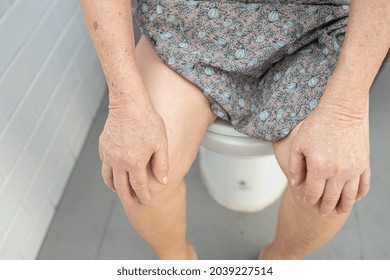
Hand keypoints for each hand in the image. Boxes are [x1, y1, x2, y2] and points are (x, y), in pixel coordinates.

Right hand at [99, 90, 168, 203]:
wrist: (128, 104)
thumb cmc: (147, 121)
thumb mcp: (161, 143)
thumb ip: (161, 164)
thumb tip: (162, 181)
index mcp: (135, 163)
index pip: (139, 186)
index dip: (143, 195)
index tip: (146, 201)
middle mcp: (119, 162)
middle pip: (121, 186)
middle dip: (127, 197)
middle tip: (131, 203)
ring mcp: (108, 154)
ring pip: (108, 177)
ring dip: (114, 187)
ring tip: (119, 191)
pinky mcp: (103, 146)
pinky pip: (104, 164)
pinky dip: (108, 172)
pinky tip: (113, 172)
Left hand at [288, 101, 369, 215]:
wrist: (341, 112)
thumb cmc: (316, 126)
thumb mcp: (298, 145)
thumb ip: (296, 167)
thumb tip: (296, 184)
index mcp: (319, 168)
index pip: (313, 193)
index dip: (309, 201)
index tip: (307, 203)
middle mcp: (337, 172)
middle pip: (331, 198)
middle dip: (325, 208)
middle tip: (321, 212)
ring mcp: (353, 169)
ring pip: (348, 196)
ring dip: (343, 206)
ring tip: (338, 211)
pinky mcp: (364, 164)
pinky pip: (363, 186)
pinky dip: (358, 195)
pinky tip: (353, 199)